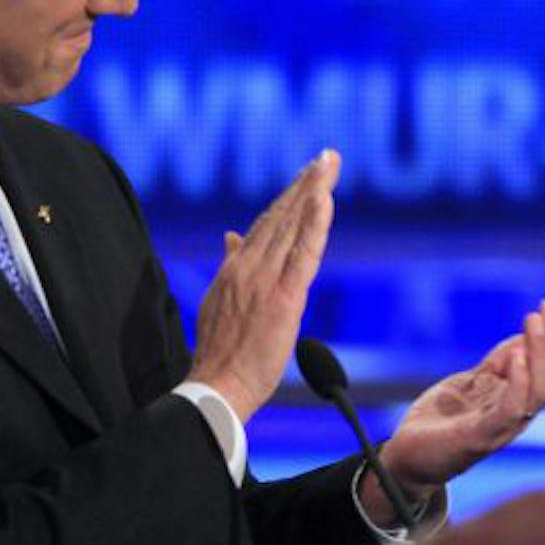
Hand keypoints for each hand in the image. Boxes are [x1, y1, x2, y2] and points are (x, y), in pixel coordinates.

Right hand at [188, 150, 338, 420]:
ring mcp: (264, 280)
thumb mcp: (219, 300)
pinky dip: (314, 223)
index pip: (265, 224)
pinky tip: (324, 198)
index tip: (306, 175)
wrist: (215, 386)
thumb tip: (231, 235)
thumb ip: (229, 264)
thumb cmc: (220, 353)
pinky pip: (303, 252)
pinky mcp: (283, 297)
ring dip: (312, 191)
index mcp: (235, 268)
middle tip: (326, 157)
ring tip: (328, 165)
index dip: (287, 198)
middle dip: (304, 183)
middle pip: (281, 216)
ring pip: (292, 226)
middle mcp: (248, 266)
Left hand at [374, 299, 544, 505]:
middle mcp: (520, 416)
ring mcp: (502, 428)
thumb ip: (499, 363)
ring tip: (534, 320)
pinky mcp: (479, 437)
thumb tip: (526, 337)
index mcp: (521, 401)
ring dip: (541, 353)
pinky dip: (519, 383)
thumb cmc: (443, 418)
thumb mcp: (474, 381)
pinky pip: (508, 410)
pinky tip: (518, 356)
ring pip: (539, 392)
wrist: (408, 456)